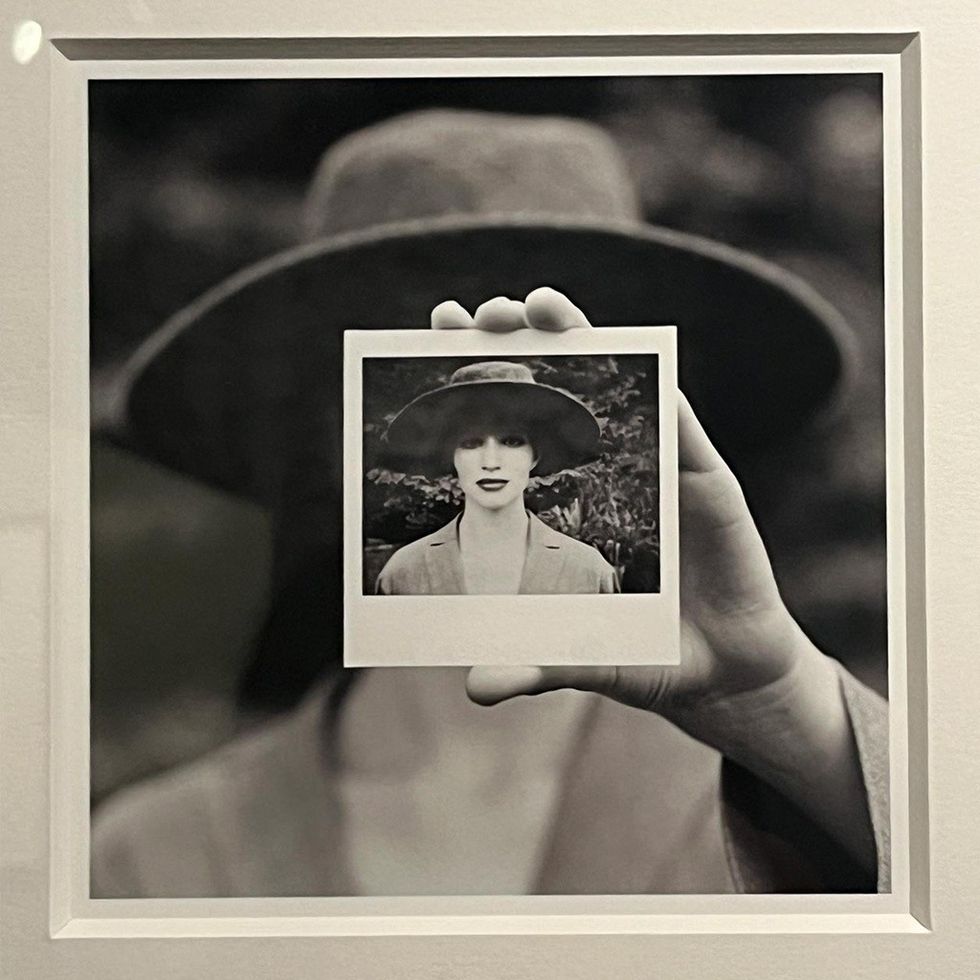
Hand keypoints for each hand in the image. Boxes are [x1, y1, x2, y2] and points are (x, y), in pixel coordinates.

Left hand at [432, 287, 874, 869]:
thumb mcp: (583, 660)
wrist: (724, 672)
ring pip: (617, 386)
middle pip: (557, 390)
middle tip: (481, 314)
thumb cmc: (645, 655)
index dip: (479, 382)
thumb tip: (473, 686)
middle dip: (519, 343)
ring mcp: (657, 469)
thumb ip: (535, 666)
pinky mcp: (707, 477)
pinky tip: (629, 350)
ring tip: (540, 304)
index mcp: (565, 504)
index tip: (437, 338)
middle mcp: (608, 473)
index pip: (514, 428)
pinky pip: (681, 421)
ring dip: (579, 337)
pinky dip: (658, 385)